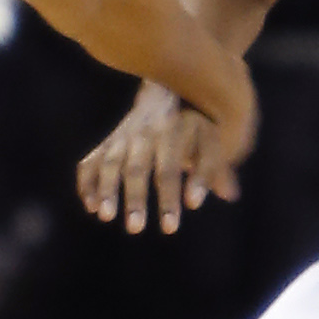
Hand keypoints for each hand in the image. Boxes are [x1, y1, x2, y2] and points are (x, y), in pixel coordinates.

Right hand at [77, 79, 251, 234]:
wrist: (169, 89)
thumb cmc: (197, 123)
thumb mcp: (212, 138)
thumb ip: (217, 166)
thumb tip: (230, 194)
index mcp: (172, 131)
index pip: (170, 168)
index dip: (169, 197)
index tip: (173, 224)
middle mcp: (144, 132)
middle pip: (137, 167)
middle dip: (134, 198)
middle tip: (135, 229)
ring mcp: (123, 136)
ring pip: (111, 163)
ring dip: (106, 189)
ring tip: (105, 217)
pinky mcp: (109, 142)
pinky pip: (92, 161)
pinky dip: (88, 182)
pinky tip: (91, 206)